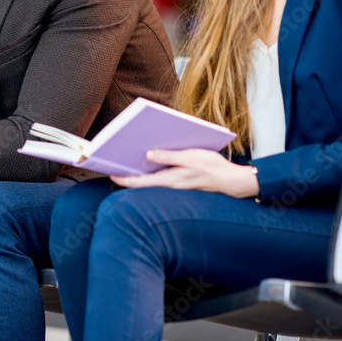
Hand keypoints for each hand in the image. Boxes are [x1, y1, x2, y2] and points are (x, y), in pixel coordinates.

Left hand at [110, 148, 259, 198]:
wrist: (231, 181)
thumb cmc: (213, 168)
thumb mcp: (191, 157)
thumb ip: (169, 156)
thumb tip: (148, 154)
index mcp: (171, 179)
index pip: (141, 183)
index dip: (124, 179)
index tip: (110, 174)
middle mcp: (170, 185)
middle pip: (143, 183)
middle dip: (128, 176)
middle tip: (113, 166)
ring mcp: (175, 185)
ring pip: (151, 181)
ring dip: (139, 173)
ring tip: (126, 163)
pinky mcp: (180, 183)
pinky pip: (161, 179)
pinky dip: (152, 172)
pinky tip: (149, 162)